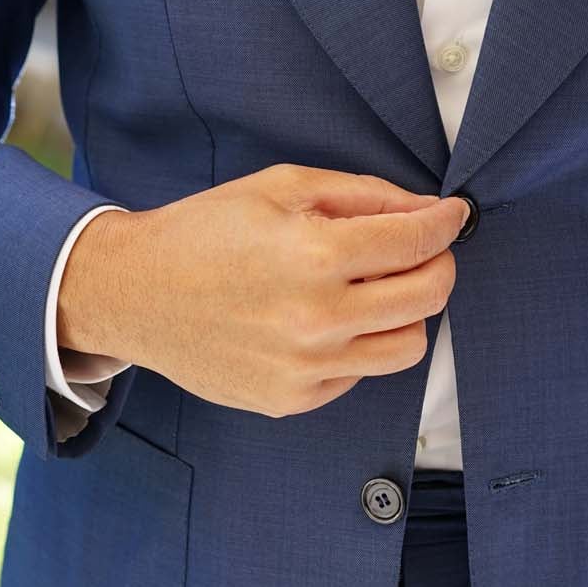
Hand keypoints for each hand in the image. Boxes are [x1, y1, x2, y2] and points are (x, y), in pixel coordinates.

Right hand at [55, 165, 470, 419]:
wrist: (134, 293)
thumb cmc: (205, 231)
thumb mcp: (283, 187)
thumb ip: (362, 194)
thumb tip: (425, 209)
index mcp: (315, 256)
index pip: (417, 242)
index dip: (446, 222)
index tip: (453, 215)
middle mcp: (316, 319)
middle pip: (428, 296)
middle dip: (439, 263)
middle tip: (424, 249)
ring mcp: (306, 367)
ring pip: (409, 346)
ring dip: (407, 312)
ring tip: (377, 288)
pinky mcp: (291, 399)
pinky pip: (360, 373)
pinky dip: (358, 344)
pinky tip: (324, 319)